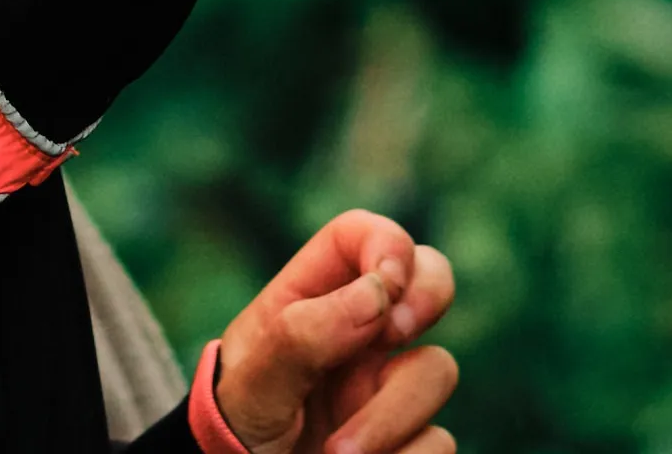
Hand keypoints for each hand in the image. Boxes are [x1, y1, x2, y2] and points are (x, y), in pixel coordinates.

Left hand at [207, 212, 458, 453]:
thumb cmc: (233, 436)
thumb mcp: (251, 386)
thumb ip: (302, 335)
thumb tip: (378, 294)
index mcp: (311, 305)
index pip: (359, 237)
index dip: (386, 242)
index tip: (386, 284)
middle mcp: (358, 340)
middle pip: (426, 277)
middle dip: (429, 293)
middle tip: (396, 332)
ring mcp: (384, 392)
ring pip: (438, 370)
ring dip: (394, 416)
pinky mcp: (406, 444)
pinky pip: (439, 442)